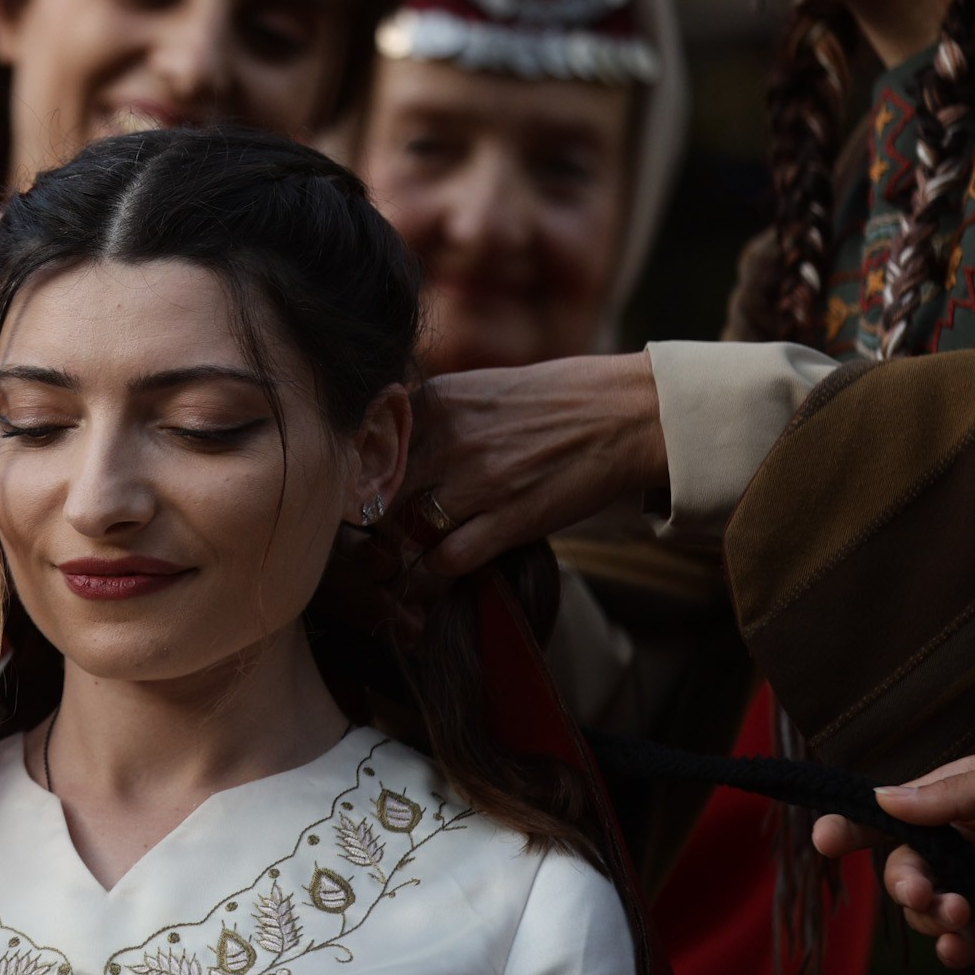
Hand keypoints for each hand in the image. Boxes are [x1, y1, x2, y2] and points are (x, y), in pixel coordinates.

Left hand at [378, 355, 667, 620]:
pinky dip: (430, 580)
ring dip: (396, 559)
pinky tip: (429, 585)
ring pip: (404, 533)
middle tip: (367, 549)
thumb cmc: (552, 401)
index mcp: (434, 401)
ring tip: (395, 573)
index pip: (363, 449)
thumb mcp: (478, 389)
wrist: (623, 414)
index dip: (351, 485)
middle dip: (367, 529)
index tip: (351, 505)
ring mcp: (478, 479)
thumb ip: (429, 415)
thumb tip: (383, 447)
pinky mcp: (510, 518)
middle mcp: (447, 437)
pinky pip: (446, 561)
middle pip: (376, 496)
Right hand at [810, 751, 974, 967]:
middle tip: (923, 891)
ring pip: (928, 908)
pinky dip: (954, 948)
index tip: (823, 840)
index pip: (894, 811)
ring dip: (928, 914)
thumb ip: (955, 793)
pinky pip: (966, 944)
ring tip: (957, 915)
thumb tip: (885, 800)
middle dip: (901, 881)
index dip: (854, 823)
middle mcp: (966, 844)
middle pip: (903, 866)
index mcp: (961, 797)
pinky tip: (962, 944)